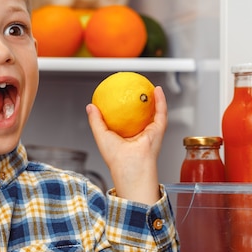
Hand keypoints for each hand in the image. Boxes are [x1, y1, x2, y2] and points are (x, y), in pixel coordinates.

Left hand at [86, 86, 166, 204]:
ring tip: (147, 85)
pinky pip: (160, 112)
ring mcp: (150, 133)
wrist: (130, 166)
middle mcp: (139, 135)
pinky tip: (156, 90)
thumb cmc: (115, 157)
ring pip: (153, 112)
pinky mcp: (158, 130)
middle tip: (134, 89)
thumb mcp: (100, 135)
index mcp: (125, 138)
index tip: (118, 97)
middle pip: (139, 115)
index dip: (121, 109)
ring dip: (152, 98)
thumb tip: (90, 106)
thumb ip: (95, 121)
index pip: (123, 120)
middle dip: (138, 102)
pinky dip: (160, 100)